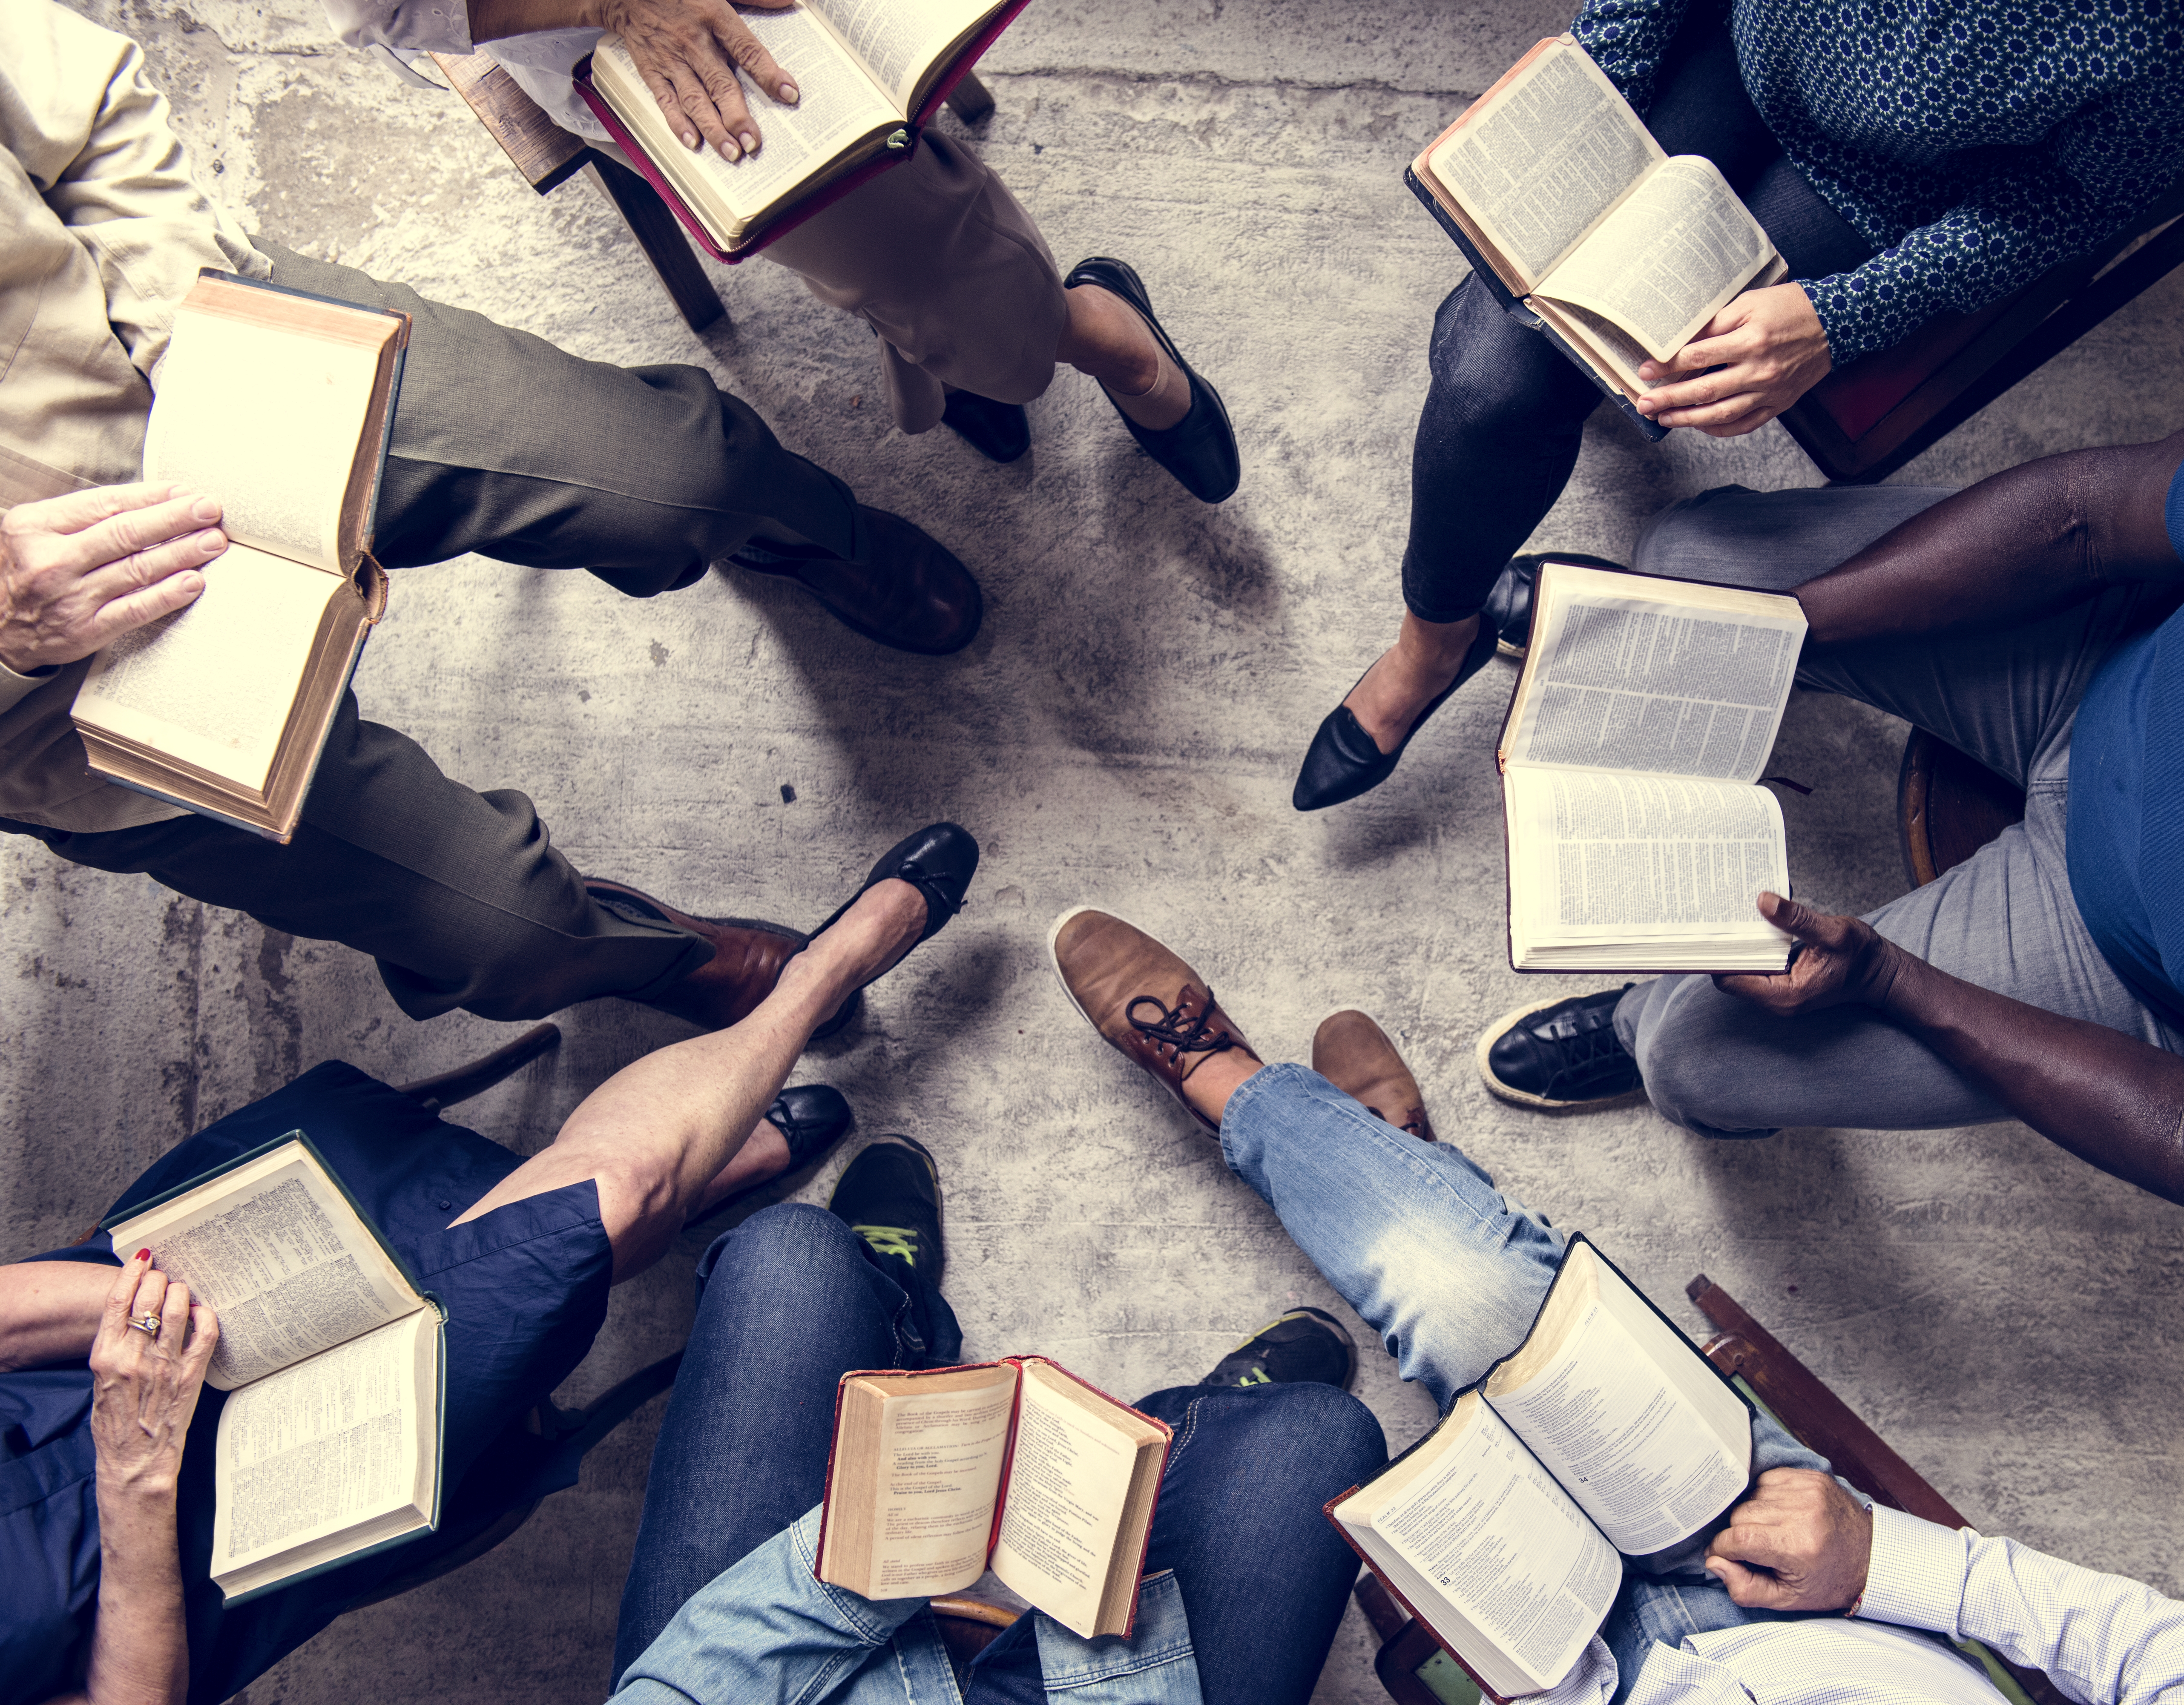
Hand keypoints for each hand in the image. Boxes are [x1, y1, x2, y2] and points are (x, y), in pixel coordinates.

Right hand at [0, 483, 222, 676]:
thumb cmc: (31, 569)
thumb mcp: (40, 532)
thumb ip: (87, 516)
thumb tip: (156, 500)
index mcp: (37, 526)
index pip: (104, 504)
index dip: (151, 496)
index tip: (186, 490)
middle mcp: (52, 560)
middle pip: (124, 534)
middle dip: (173, 519)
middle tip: (210, 509)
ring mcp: (69, 597)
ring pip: (136, 570)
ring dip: (181, 553)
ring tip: (213, 541)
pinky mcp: (86, 630)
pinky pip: (135, 609)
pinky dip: (167, 594)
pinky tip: (194, 582)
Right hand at [88, 1251, 218, 1499]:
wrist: (134, 1462)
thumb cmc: (115, 1421)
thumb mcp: (100, 1379)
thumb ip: (114, 1344)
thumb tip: (132, 1306)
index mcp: (105, 1356)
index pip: (116, 1300)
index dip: (131, 1272)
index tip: (143, 1258)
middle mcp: (133, 1358)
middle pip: (148, 1297)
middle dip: (159, 1279)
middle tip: (164, 1278)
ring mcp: (163, 1366)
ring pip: (176, 1310)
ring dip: (182, 1292)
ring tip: (182, 1291)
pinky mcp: (190, 1376)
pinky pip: (205, 1334)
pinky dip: (205, 1315)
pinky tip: (201, 1311)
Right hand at [592, 0, 800, 160]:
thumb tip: (790, 3)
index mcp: (713, 17)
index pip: (747, 50)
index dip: (768, 73)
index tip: (789, 93)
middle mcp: (693, 42)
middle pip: (720, 84)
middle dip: (737, 117)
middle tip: (753, 143)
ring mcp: (671, 59)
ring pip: (695, 99)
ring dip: (713, 129)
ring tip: (731, 153)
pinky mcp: (652, 70)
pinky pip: (665, 100)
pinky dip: (678, 123)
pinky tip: (693, 142)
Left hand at [1634, 283, 1830, 436]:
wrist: (1836, 323)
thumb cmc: (1790, 308)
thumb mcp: (1750, 303)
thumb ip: (1716, 323)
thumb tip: (1682, 340)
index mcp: (1750, 341)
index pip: (1698, 356)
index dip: (1667, 365)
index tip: (1645, 370)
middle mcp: (1759, 370)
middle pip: (1704, 390)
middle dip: (1669, 400)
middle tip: (1644, 404)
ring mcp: (1769, 391)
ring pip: (1721, 413)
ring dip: (1688, 419)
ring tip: (1664, 419)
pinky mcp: (1778, 404)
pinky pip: (1744, 425)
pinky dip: (1719, 429)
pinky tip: (1699, 426)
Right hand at [1705, 1468, 1871, 1610]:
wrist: (1872, 1557)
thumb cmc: (1827, 1581)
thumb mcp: (1787, 1599)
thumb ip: (1745, 1588)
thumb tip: (1713, 1562)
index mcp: (1798, 1547)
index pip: (1737, 1538)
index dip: (1723, 1549)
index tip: (1726, 1557)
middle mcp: (1803, 1513)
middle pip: (1740, 1515)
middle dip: (1740, 1534)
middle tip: (1759, 1549)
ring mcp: (1808, 1490)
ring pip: (1751, 1496)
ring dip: (1753, 1515)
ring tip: (1773, 1532)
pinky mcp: (1811, 1476)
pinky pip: (1766, 1480)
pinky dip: (1766, 1497)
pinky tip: (1781, 1513)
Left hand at [1713, 892, 1903, 1016]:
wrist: (1881, 972)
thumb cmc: (1862, 957)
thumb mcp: (1833, 932)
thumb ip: (1797, 919)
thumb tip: (1762, 901)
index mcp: (1783, 995)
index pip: (1730, 979)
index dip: (1716, 955)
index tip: (1708, 927)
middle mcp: (1775, 999)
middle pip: (1731, 973)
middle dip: (1724, 945)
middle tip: (1713, 912)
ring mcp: (1777, 992)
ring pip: (1743, 967)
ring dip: (1738, 942)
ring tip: (1727, 912)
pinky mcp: (1782, 981)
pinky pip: (1757, 963)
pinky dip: (1753, 943)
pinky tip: (1750, 919)